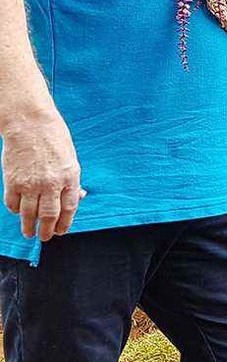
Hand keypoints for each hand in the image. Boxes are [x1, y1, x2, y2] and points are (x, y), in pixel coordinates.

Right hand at [2, 111, 84, 240]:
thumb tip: (79, 196)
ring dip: (29, 226)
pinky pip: (13, 203)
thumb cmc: (54, 138)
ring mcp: (30, 184)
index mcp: (70, 177)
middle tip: (45, 237)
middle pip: (50, 215)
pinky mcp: (12, 181)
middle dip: (48, 230)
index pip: (69, 208)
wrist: (30, 124)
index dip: (65, 223)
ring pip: (30, 214)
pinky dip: (16, 210)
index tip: (62, 231)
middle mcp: (51, 183)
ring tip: (29, 233)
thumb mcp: (71, 158)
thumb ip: (72, 179)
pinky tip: (18, 212)